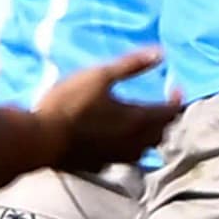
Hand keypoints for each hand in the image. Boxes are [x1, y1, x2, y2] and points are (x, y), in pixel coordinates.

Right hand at [34, 49, 179, 170]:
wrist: (42, 138)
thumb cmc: (70, 103)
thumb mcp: (100, 75)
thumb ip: (132, 65)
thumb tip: (161, 53)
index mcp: (138, 119)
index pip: (170, 112)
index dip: (177, 100)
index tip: (176, 88)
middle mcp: (134, 142)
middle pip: (161, 133)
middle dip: (166, 119)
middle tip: (162, 105)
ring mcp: (118, 157)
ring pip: (146, 149)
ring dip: (151, 136)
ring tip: (145, 123)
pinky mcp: (102, 165)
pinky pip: (126, 158)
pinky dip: (131, 147)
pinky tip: (121, 140)